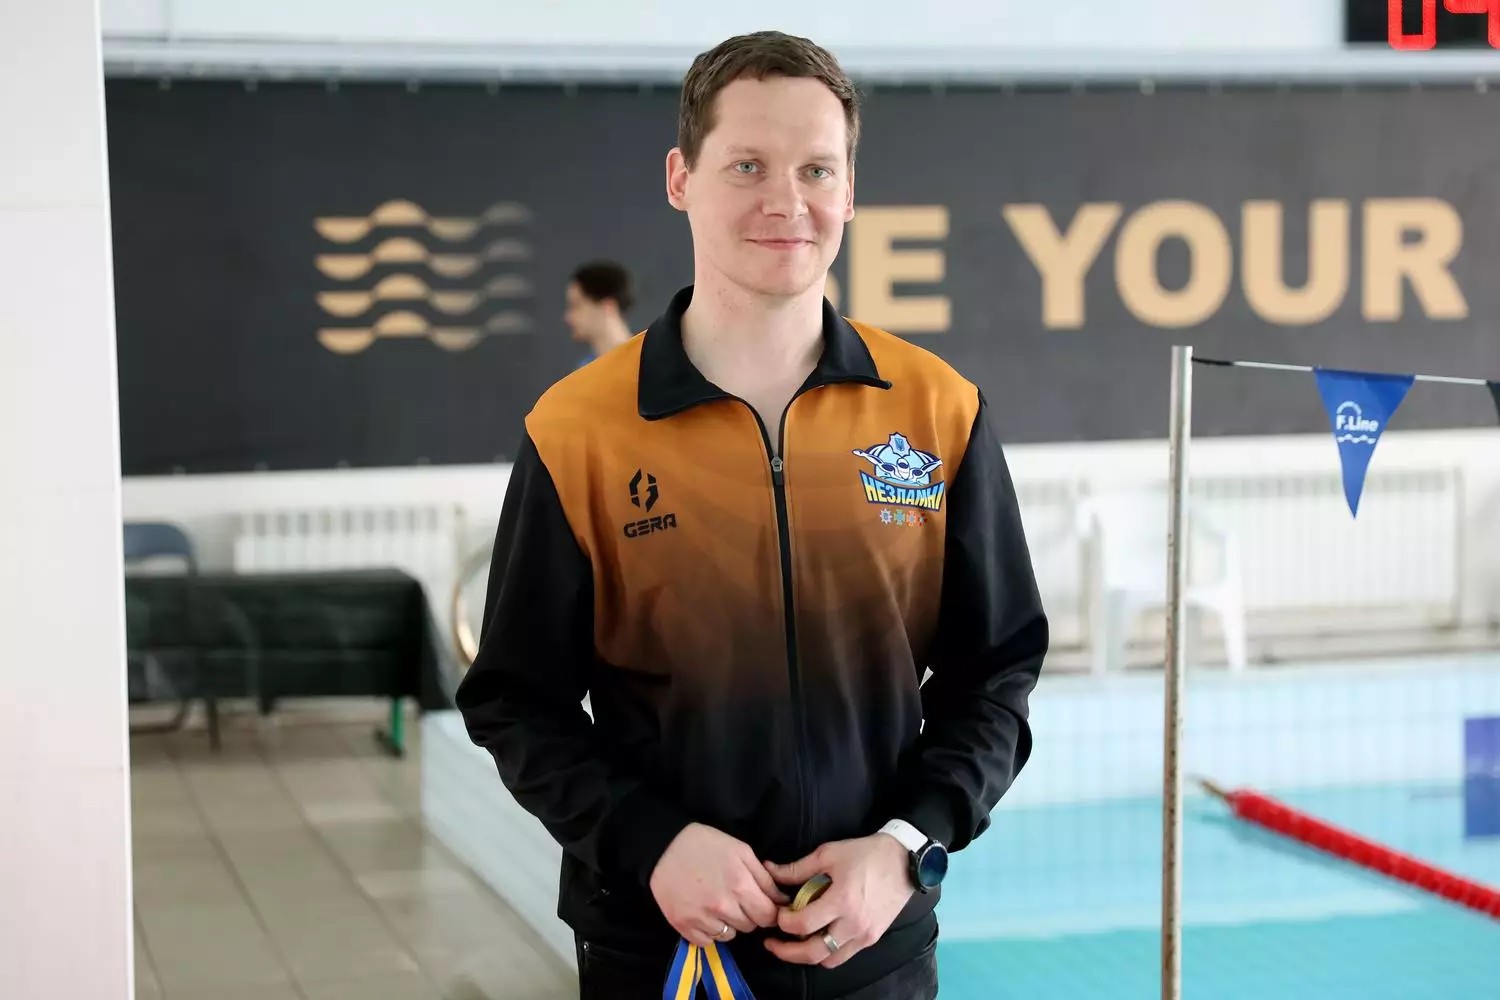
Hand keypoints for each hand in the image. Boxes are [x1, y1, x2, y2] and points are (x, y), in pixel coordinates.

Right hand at [649, 823, 789, 946]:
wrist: (663, 848)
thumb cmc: (706, 844)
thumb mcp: (741, 851)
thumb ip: (764, 878)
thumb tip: (782, 900)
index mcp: (740, 886)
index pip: (768, 916)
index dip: (769, 911)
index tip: (762, 904)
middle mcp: (723, 907)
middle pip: (750, 926)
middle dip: (749, 914)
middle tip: (737, 898)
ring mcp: (702, 919)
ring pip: (730, 936)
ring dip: (729, 924)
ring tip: (718, 904)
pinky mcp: (684, 927)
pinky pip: (708, 941)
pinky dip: (709, 931)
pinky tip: (704, 913)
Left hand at [761, 834, 913, 968]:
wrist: (905, 860)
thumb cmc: (866, 853)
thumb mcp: (829, 853)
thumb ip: (798, 868)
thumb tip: (770, 871)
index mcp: (842, 900)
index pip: (802, 924)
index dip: (783, 922)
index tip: (777, 913)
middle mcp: (853, 924)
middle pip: (812, 952)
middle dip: (786, 951)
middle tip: (771, 942)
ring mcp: (864, 935)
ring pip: (827, 959)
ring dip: (806, 955)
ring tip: (793, 942)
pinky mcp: (871, 938)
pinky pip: (843, 956)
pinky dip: (826, 953)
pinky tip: (817, 939)